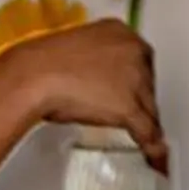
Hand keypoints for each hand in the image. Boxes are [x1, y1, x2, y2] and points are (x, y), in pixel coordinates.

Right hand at [16, 18, 168, 172]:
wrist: (33, 77)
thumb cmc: (43, 65)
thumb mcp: (76, 51)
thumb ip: (94, 62)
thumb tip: (94, 81)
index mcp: (120, 32)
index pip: (140, 60)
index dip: (134, 80)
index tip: (126, 91)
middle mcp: (133, 51)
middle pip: (149, 83)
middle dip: (139, 101)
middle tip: (121, 113)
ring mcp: (134, 80)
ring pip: (150, 107)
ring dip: (146, 124)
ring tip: (144, 139)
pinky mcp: (128, 107)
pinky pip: (148, 131)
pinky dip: (153, 149)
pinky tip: (156, 157)